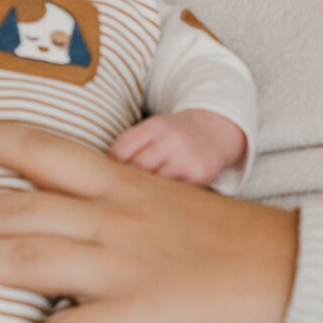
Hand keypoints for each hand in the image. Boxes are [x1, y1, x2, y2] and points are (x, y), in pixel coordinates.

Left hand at [0, 117, 299, 322]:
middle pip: (19, 204)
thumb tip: (78, 212)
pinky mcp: (146, 315)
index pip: (43, 150)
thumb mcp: (178, 207)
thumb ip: (124, 206)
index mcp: (127, 185)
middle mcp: (119, 216)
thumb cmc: (241, 247)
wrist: (302, 276)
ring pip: (32, 257)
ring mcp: (130, 265)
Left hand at [111, 108, 249, 188]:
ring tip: (144, 195)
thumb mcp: (155, 129)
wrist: (218, 130)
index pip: (121, 150)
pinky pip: (174, 193)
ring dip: (146, 192)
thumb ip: (132, 146)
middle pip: (137, 169)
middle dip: (129, 181)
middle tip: (126, 190)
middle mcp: (172, 140)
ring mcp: (187, 159)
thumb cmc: (176, 134)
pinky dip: (166, 197)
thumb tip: (104, 177)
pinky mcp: (200, 176)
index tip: (112, 174)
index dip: (112, 166)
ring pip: (154, 184)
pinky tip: (164, 196)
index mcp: (156, 126)